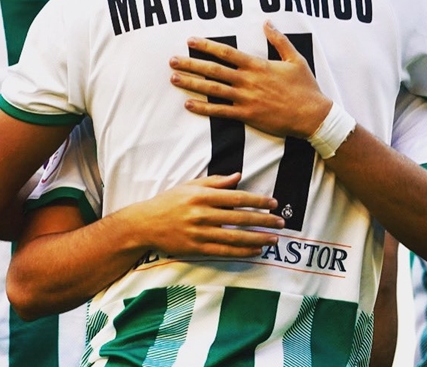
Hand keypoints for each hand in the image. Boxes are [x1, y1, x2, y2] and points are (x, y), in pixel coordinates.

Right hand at [125, 173, 283, 257]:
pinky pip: (224, 251)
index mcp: (201, 195)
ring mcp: (199, 233)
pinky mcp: (196, 248)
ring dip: (257, 238)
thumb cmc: (169, 202)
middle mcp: (201, 213)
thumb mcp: (190, 186)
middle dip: (263, 220)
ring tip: (274, 239)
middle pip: (239, 218)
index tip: (274, 203)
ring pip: (234, 236)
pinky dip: (242, 251)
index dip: (257, 201)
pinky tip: (256, 250)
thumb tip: (239, 176)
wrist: (145, 224)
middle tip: (281, 222)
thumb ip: (215, 181)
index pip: (236, 197)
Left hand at [170, 21, 331, 138]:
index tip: (190, 41)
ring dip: (192, 83)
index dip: (206, 46)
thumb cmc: (305, 86)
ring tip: (174, 78)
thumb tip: (268, 22)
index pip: (226, 52)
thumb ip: (279, 40)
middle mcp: (248, 80)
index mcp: (257, 65)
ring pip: (213, 89)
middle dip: (191, 63)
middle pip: (213, 70)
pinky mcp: (247, 115)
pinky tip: (189, 104)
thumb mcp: (295, 59)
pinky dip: (203, 108)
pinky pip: (220, 111)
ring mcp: (246, 98)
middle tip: (172, 60)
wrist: (312, 115)